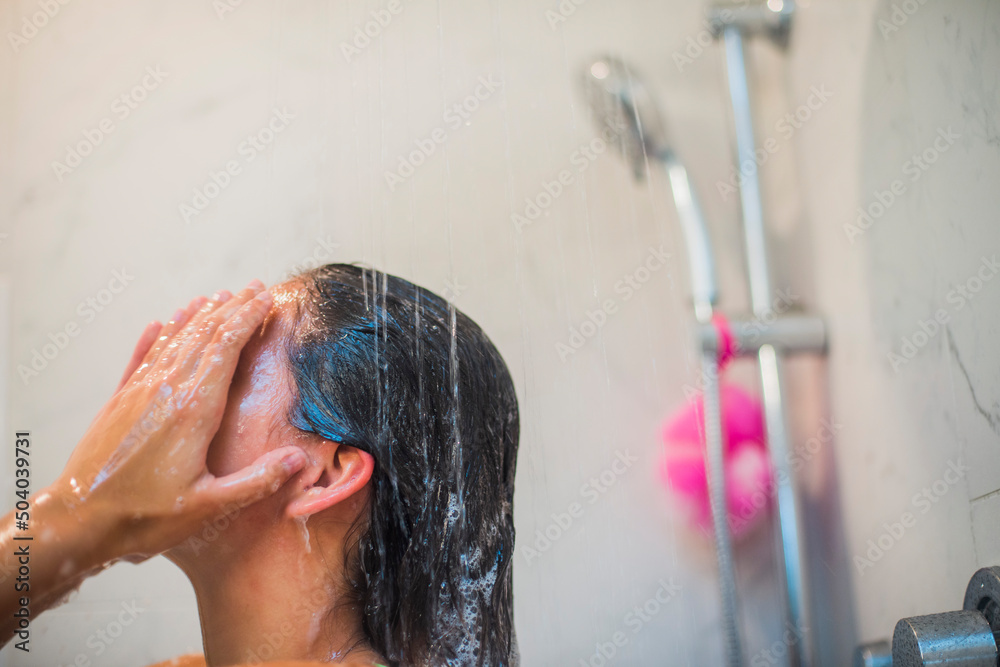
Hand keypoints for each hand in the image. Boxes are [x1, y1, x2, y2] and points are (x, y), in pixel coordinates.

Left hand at [50, 280, 307, 563]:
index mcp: (194, 411)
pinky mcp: (118, 403)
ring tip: (217, 297)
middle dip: (232, 308)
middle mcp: (166, 391)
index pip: (226, 348)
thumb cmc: (144, 517)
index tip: (266, 298)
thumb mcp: (209, 507)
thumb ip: (256, 481)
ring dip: (198, 316)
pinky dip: (157, 337)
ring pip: (175, 341)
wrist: (77, 521)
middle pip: (204, 336)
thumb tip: (298, 460)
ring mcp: (139, 394)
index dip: (248, 318)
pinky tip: (162, 323)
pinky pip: (142, 358)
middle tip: (254, 287)